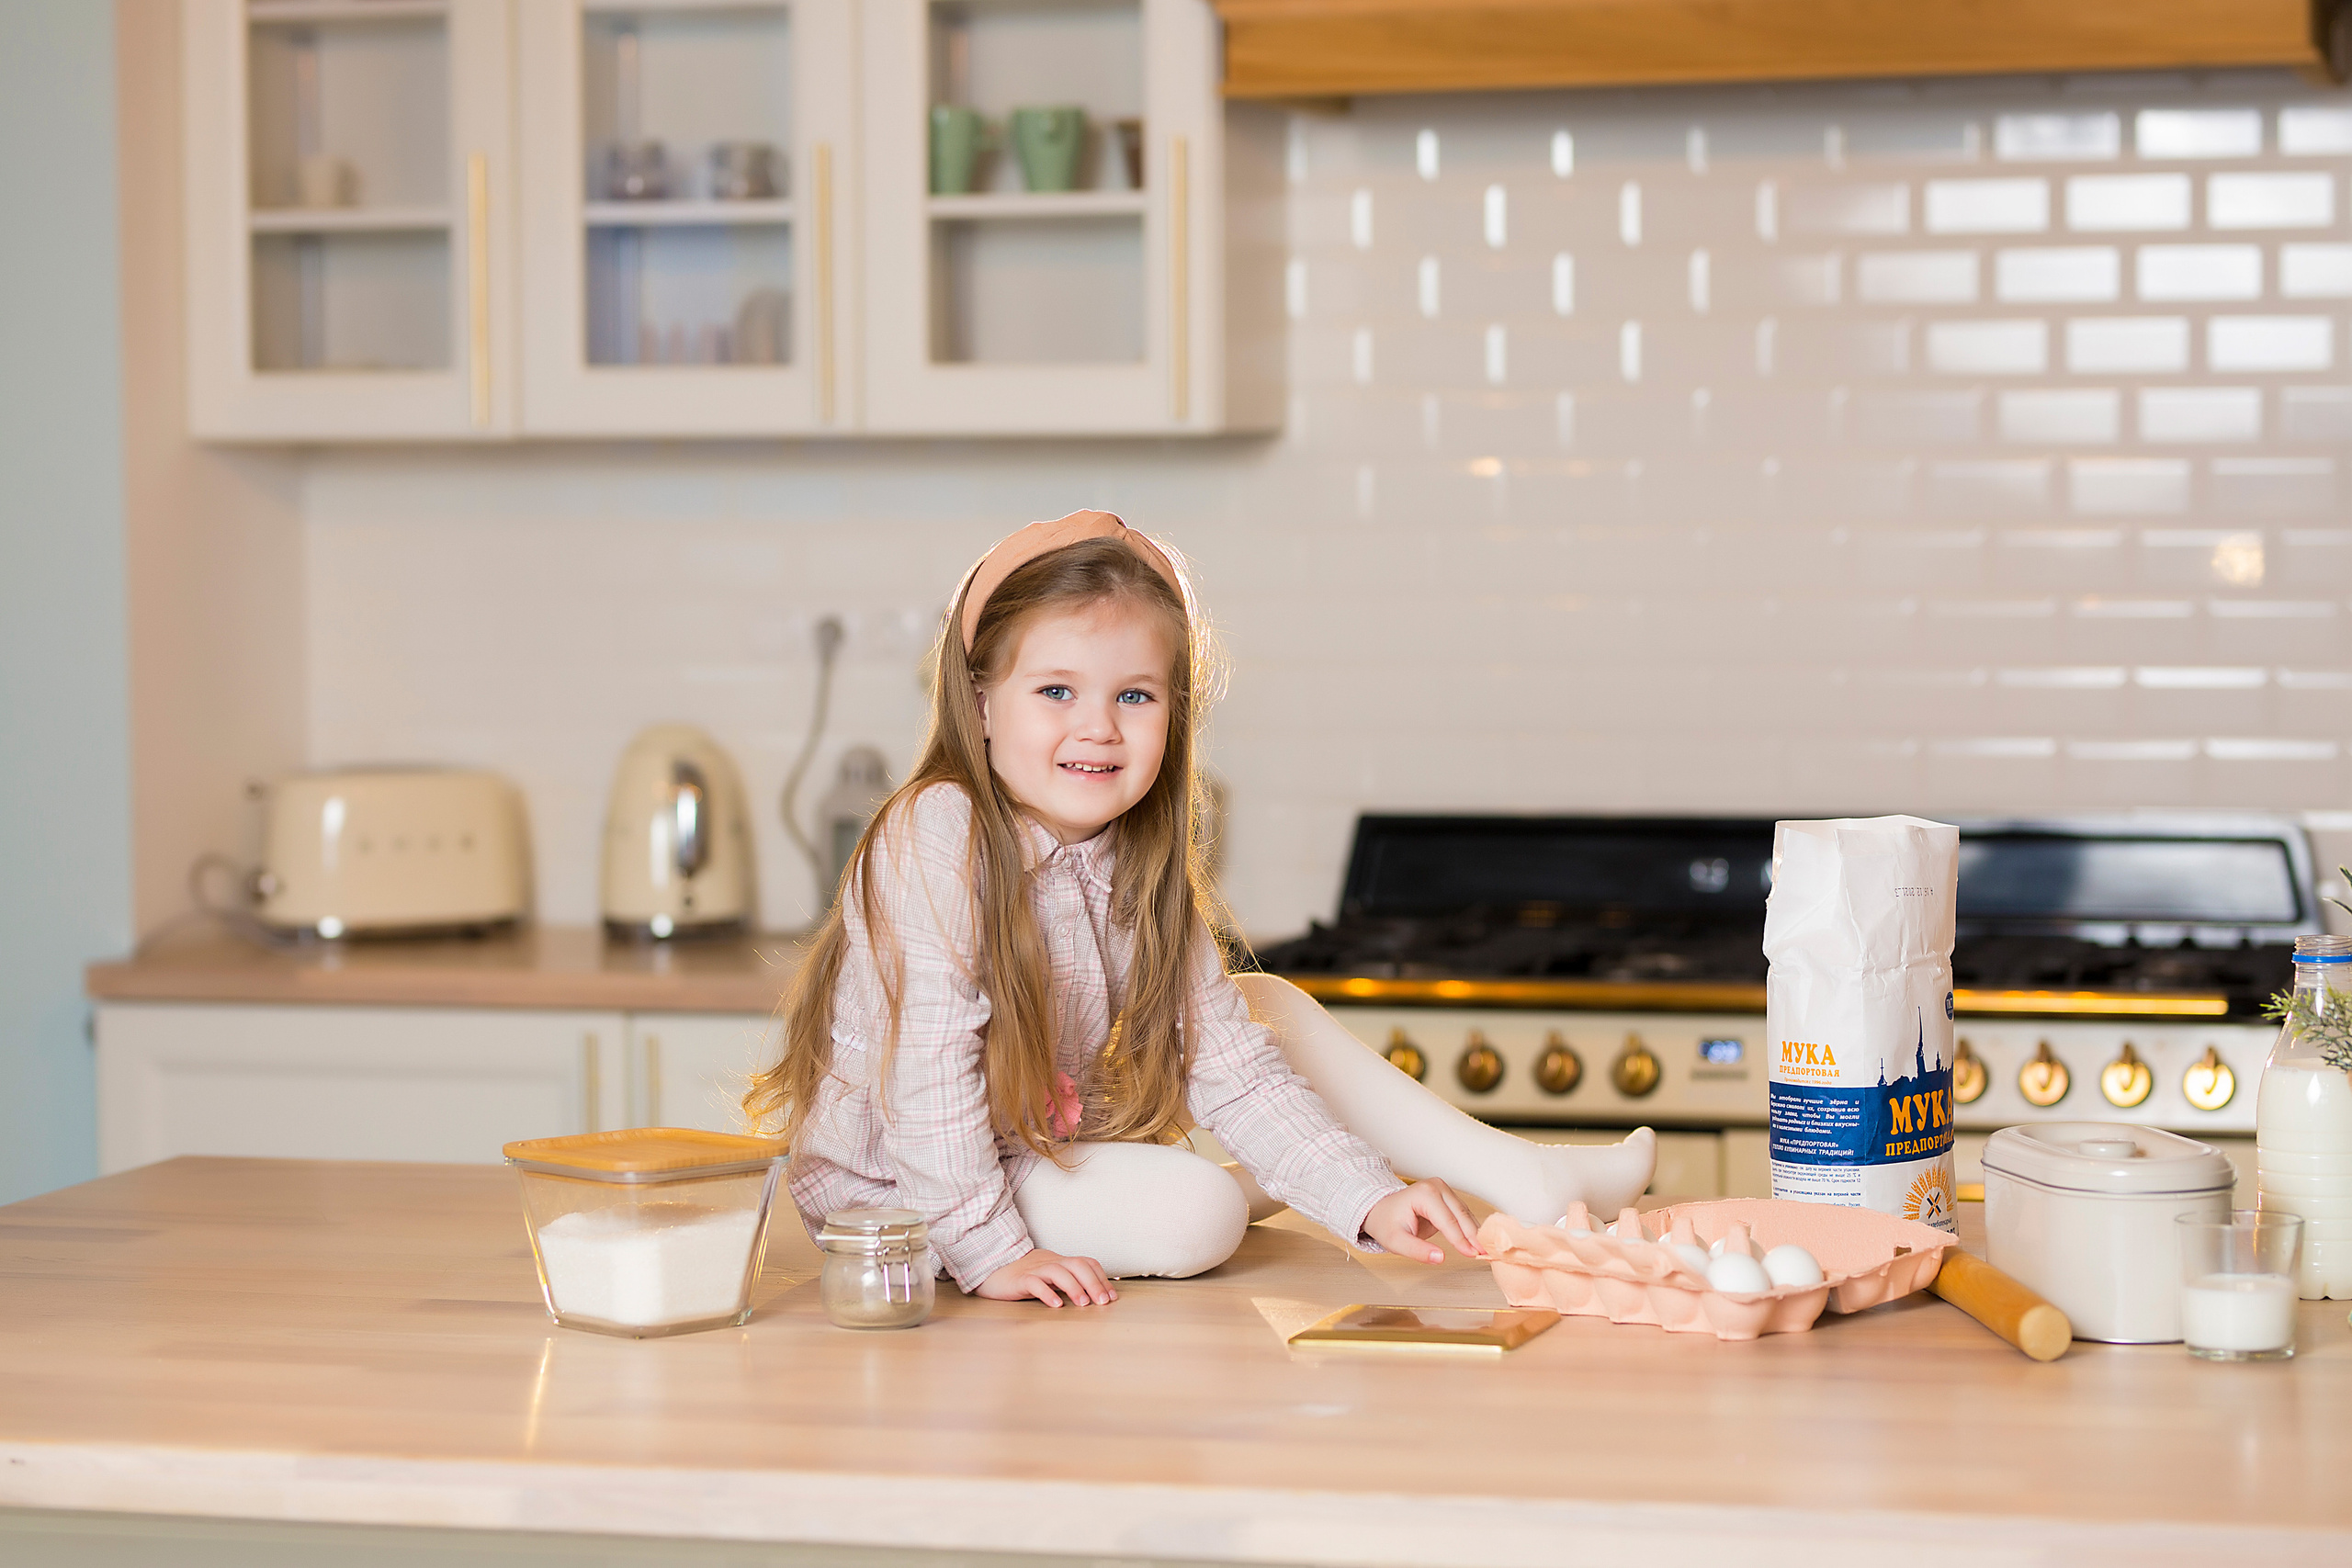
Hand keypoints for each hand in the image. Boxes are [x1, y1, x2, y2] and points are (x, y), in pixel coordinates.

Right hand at [974, 1248, 1118, 1306]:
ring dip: (1074, 1287)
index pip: (1086, 1263)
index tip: (1112, 1296)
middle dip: (1093, 1283)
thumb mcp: (1050, 1277)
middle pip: (1077, 1265)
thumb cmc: (1024, 1277)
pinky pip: (1034, 1283)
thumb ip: (1068, 1282)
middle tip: (1103, 1302)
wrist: (992, 1270)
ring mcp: (1035, 1270)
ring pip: (1058, 1272)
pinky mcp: (1019, 1280)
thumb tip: (1094, 1297)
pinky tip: (1055, 1305)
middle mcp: (1050, 1263)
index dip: (1101, 1278)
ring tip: (1083, 1304)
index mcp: (1060, 1262)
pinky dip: (1047, 1293)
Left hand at [1361, 1179, 1482, 1263]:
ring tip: (1485, 1250)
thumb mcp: (1395, 1241)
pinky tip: (1477, 1242)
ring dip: (1475, 1232)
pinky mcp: (1447, 1197)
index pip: (1448, 1220)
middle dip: (1473, 1235)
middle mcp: (1437, 1187)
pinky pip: (1462, 1214)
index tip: (1473, 1254)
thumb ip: (1417, 1251)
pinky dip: (1470, 1228)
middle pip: (1461, 1215)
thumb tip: (1440, 1258)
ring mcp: (1443, 1190)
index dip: (1461, 1239)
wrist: (1380, 1210)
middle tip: (1486, 1254)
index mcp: (1424, 1194)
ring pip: (1465, 1213)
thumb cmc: (1385, 1223)